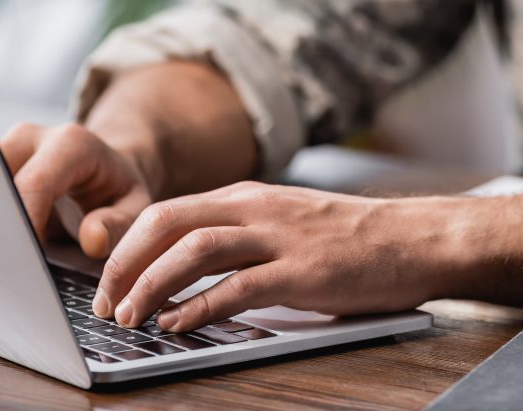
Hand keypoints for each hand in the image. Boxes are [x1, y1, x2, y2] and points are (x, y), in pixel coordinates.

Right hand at [0, 122, 158, 258]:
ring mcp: (7, 146)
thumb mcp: (136, 208)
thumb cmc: (118, 191)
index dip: (23, 223)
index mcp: (72, 144)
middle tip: (1, 266)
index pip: (34, 184)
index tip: (21, 262)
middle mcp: (33, 137)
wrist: (107, 168)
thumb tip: (91, 239)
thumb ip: (118, 224)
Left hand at [92, 181, 468, 330]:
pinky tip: (178, 326)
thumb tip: (187, 262)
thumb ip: (242, 231)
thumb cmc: (354, 236)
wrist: (416, 238)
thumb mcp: (288, 219)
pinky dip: (198, 308)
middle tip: (106, 301)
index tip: (109, 280)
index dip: (128, 247)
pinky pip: (236, 288)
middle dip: (125, 263)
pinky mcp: (303, 272)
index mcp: (250, 197)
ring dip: (151, 285)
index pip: (169, 211)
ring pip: (194, 251)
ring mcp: (281, 238)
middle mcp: (259, 209)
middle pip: (168, 222)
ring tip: (131, 316)